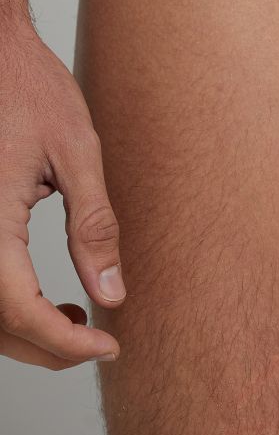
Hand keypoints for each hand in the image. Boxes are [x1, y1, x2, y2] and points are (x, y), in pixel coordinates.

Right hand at [0, 12, 123, 367]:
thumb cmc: (30, 87)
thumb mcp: (77, 151)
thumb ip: (93, 225)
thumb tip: (111, 293)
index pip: (18, 308)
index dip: (63, 342)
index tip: (107, 345)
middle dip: (45, 347)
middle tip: (99, 343)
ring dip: (22, 332)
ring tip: (77, 322)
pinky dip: (7, 305)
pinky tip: (49, 299)